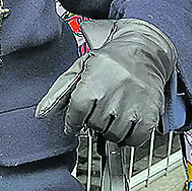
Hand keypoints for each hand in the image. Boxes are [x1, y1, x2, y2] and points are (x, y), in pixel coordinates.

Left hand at [36, 18, 176, 146]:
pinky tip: (127, 122)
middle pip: (95, 126)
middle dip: (94, 120)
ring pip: (113, 135)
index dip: (73, 121)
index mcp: (94, 82)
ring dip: (110, 129)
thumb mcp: (79, 69)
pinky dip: (129, 137)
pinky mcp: (150, 113)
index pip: (77, 114)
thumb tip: (41, 113)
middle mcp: (114, 94)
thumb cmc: (110, 60)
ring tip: (113, 113)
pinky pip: (135, 140)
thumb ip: (59, 93)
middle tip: (100, 107)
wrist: (145, 50)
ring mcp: (134, 105)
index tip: (75, 122)